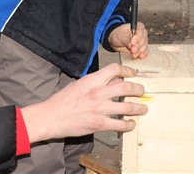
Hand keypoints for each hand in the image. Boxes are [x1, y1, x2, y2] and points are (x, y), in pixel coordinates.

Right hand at [20, 63, 147, 141]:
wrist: (50, 117)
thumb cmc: (62, 100)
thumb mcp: (78, 84)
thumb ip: (95, 82)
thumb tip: (111, 81)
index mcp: (92, 80)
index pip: (115, 69)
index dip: (128, 70)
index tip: (134, 73)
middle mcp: (98, 92)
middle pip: (127, 86)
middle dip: (138, 89)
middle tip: (142, 92)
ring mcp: (100, 109)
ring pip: (128, 106)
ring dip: (139, 108)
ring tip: (143, 109)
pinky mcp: (99, 124)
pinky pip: (121, 124)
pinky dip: (129, 125)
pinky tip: (131, 124)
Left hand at [108, 22, 148, 59]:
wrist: (116, 41)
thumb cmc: (119, 35)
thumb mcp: (121, 36)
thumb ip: (127, 40)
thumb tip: (131, 45)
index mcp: (138, 27)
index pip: (140, 31)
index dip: (137, 38)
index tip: (132, 43)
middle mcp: (142, 34)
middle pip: (143, 40)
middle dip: (138, 46)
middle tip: (132, 50)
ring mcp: (142, 41)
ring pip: (144, 47)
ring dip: (139, 51)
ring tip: (133, 54)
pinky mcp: (142, 48)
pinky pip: (145, 52)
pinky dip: (143, 54)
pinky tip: (140, 56)